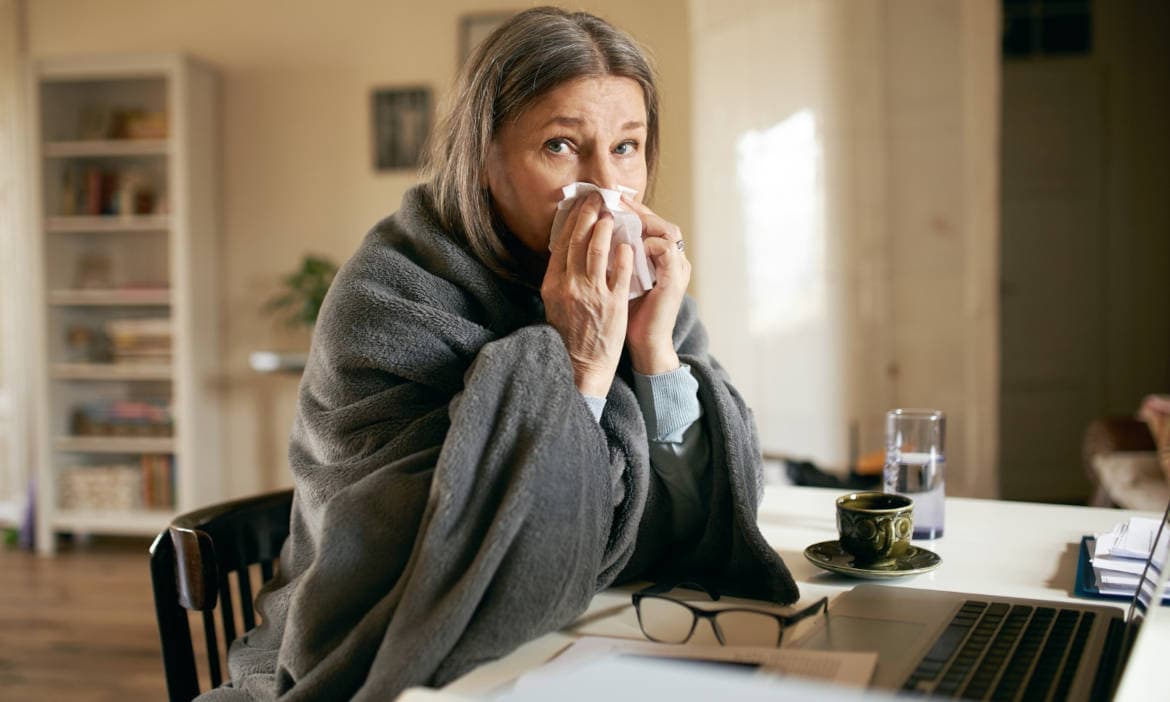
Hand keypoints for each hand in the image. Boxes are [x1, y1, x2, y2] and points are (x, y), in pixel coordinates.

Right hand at [542, 193, 633, 396]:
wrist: (581, 364)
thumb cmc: (569, 334)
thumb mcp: (554, 303)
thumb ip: (560, 278)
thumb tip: (565, 251)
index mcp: (554, 284)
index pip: (562, 243)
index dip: (572, 220)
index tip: (580, 204)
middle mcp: (571, 285)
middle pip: (579, 241)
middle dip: (589, 215)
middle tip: (597, 199)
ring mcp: (592, 293)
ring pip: (598, 250)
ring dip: (606, 228)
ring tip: (612, 215)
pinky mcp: (613, 304)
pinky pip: (620, 272)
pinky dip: (624, 254)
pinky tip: (628, 243)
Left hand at [621, 196, 689, 374]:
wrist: (646, 344)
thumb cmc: (631, 315)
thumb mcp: (620, 281)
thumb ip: (613, 259)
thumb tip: (588, 237)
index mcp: (659, 258)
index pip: (647, 224)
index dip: (628, 210)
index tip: (605, 200)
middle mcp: (672, 258)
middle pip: (658, 221)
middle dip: (634, 209)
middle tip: (611, 198)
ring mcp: (676, 268)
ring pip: (666, 230)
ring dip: (642, 220)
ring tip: (619, 214)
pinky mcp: (675, 279)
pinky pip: (666, 250)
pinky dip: (648, 243)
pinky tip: (628, 242)